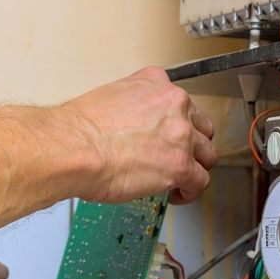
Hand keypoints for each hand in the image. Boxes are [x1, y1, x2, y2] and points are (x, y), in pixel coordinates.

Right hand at [64, 66, 216, 204]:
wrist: (73, 148)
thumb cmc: (79, 130)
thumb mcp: (110, 97)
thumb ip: (133, 107)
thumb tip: (133, 127)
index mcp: (156, 84)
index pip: (179, 101)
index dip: (176, 122)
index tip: (168, 134)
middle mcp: (174, 105)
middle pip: (200, 126)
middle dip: (192, 143)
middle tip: (178, 156)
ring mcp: (181, 135)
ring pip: (207, 153)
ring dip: (195, 166)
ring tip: (180, 178)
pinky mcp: (180, 165)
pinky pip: (200, 180)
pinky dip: (190, 191)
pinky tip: (177, 194)